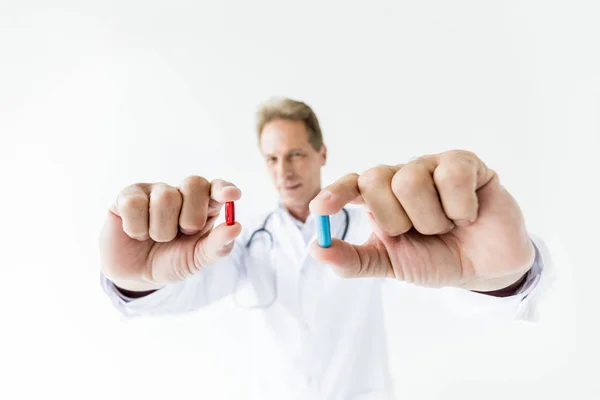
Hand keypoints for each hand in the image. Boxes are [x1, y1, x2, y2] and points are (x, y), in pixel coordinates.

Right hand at [99, 176, 241, 291]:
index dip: (224, 188)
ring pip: (165, 198)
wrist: (136, 276)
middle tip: (183, 233)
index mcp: (205, 205)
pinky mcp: (127, 196)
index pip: (218, 187)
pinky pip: (134, 204)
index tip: (232, 195)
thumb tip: (235, 227)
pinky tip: (136, 233)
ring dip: (161, 230)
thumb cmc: (172, 261)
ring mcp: (154, 191)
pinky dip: (137, 229)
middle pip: (194, 183)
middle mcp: (181, 192)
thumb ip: (218, 246)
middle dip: (191, 217)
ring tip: (156, 238)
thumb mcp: (197, 259)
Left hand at [308, 150, 534, 291]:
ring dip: (431, 219)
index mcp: (379, 198)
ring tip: (448, 226)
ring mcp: (432, 166)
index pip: (350, 184)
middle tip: (420, 232)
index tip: (321, 209)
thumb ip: (353, 260)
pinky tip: (469, 214)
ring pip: (410, 181)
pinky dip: (461, 208)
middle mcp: (401, 176)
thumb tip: (315, 248)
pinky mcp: (465, 163)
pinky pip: (450, 177)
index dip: (335, 194)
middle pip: (375, 179)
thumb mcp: (389, 264)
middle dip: (397, 220)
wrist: (485, 269)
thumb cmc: (435, 259)